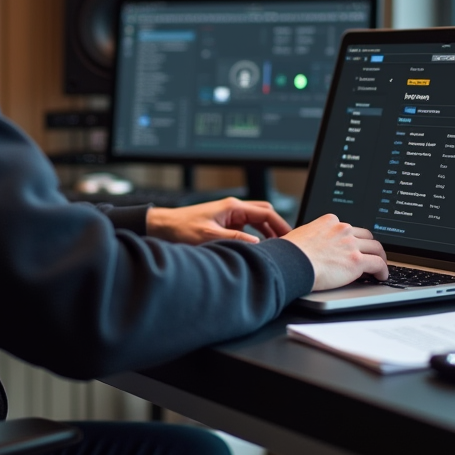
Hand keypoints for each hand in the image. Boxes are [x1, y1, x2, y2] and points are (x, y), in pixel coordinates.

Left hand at [145, 197, 292, 243]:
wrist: (164, 227)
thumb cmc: (181, 228)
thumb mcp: (210, 236)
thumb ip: (235, 238)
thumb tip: (257, 244)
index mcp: (233, 207)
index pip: (266, 213)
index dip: (281, 225)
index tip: (291, 237)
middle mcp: (233, 208)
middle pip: (264, 214)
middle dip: (277, 227)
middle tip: (287, 242)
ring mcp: (229, 215)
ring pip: (256, 220)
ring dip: (267, 232)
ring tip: (275, 247)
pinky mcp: (224, 223)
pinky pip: (246, 227)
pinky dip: (256, 235)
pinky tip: (257, 248)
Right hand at [283, 214, 386, 289]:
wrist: (291, 262)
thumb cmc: (289, 253)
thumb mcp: (301, 235)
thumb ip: (312, 237)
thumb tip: (310, 246)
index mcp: (330, 222)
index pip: (349, 228)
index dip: (353, 239)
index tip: (354, 246)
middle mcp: (343, 230)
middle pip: (366, 236)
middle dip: (369, 246)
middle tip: (369, 255)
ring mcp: (351, 244)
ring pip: (376, 248)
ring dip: (379, 257)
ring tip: (380, 266)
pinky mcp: (356, 261)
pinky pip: (378, 264)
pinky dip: (383, 270)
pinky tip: (381, 276)